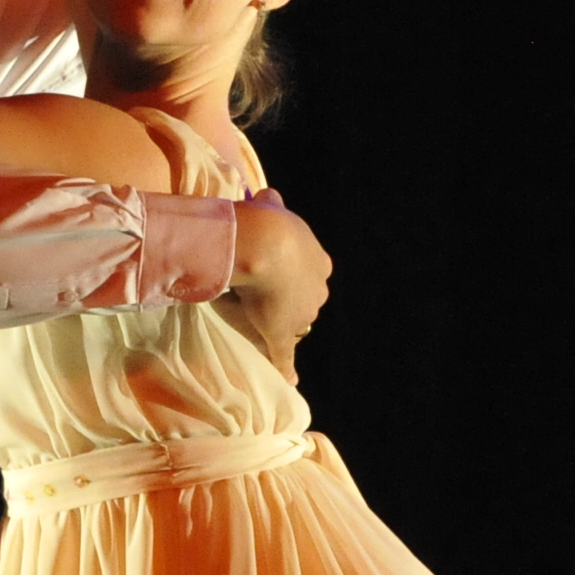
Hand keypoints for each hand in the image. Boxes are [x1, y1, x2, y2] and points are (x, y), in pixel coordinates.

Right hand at [221, 197, 329, 380]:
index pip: (311, 274)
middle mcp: (317, 289)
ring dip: (280, 322)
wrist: (265, 246)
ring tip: (255, 317)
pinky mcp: (282, 334)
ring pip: (295, 322)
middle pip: (306, 300)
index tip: (277, 271)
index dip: (294, 273)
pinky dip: (285, 367)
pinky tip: (288, 378)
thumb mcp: (272, 206)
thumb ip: (272, 203)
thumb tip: (269, 195)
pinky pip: (284, 355)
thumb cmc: (268, 223)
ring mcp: (302, 315)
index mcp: (319, 262)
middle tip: (263, 294)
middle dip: (289, 299)